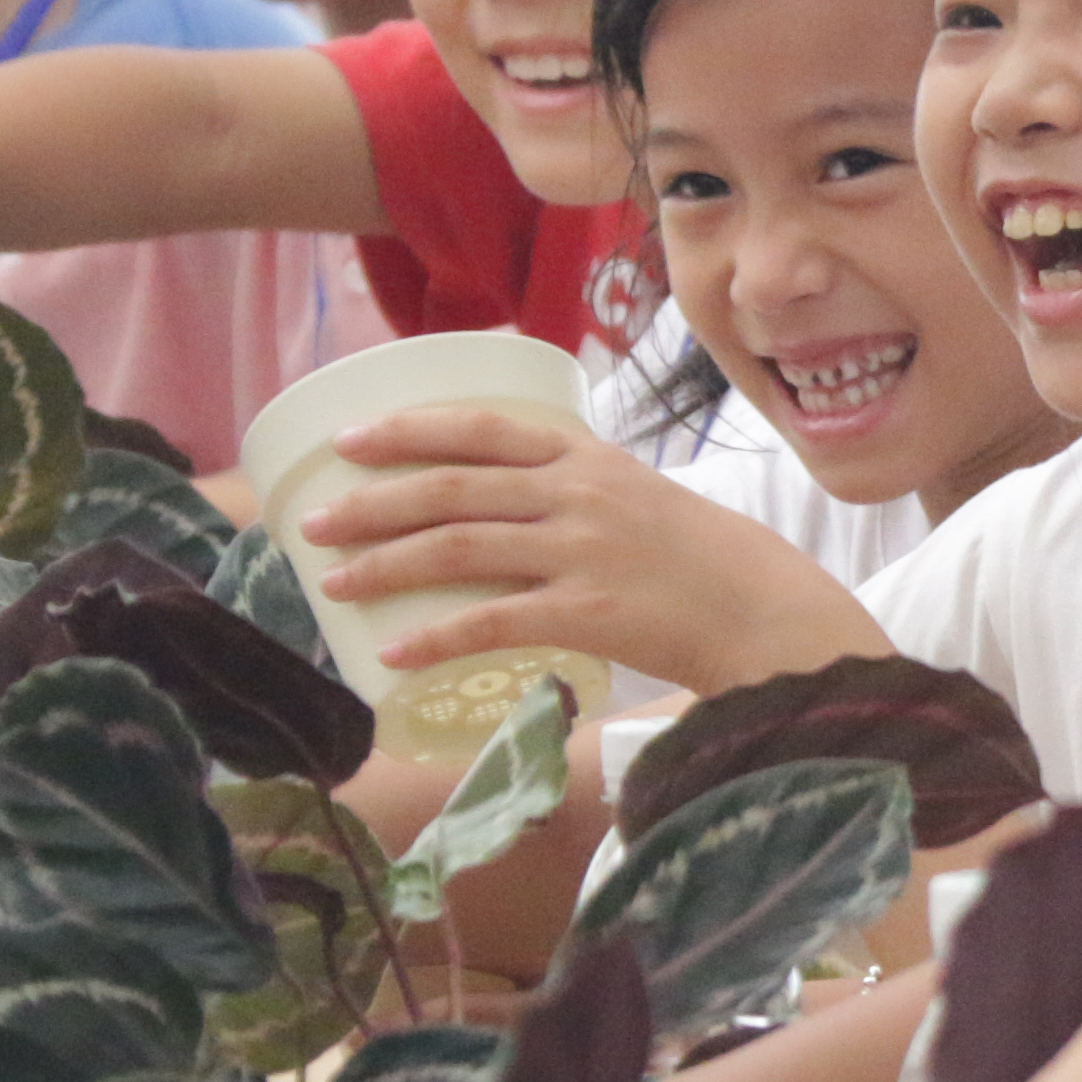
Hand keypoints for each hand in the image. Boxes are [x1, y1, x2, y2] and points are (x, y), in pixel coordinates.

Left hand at [302, 403, 879, 694]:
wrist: (768, 612)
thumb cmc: (704, 559)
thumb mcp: (640, 497)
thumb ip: (575, 489)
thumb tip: (500, 501)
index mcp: (589, 457)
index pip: (482, 426)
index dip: (409, 429)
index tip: (350, 440)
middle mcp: (579, 495)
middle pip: (452, 486)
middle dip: (372, 502)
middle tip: (313, 521)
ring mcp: (583, 552)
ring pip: (459, 549)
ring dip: (384, 566)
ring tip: (332, 584)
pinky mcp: (589, 613)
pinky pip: (494, 623)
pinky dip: (437, 640)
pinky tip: (394, 654)